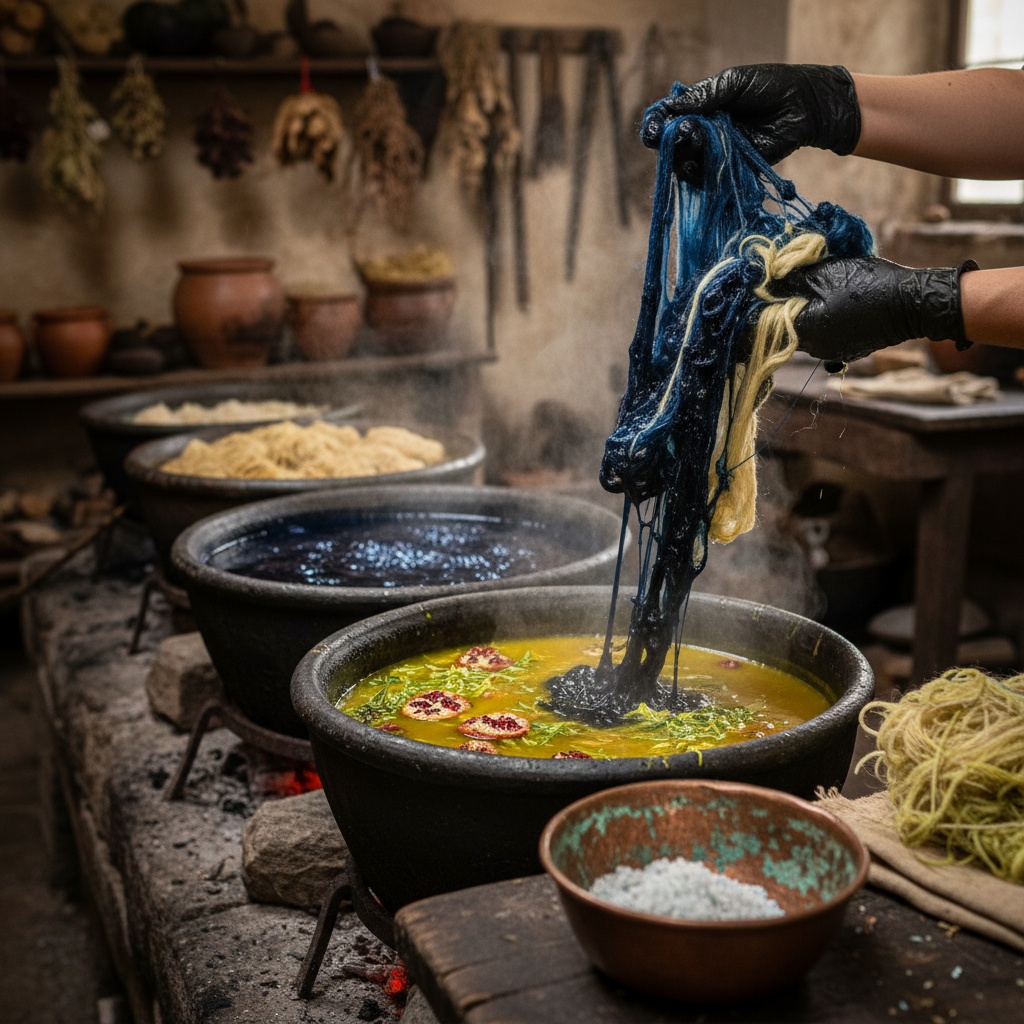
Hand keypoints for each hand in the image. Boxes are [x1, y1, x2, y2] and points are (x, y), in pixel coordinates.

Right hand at [644, 64, 860, 184]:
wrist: (803, 106)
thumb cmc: (771, 86)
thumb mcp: (734, 83)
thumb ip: (704, 97)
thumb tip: (672, 109)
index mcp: (701, 108)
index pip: (669, 119)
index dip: (657, 125)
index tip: (652, 130)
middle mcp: (704, 132)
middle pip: (672, 146)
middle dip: (672, 142)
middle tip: (686, 133)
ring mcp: (716, 153)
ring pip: (685, 165)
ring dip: (686, 158)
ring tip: (700, 144)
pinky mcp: (730, 171)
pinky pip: (707, 180)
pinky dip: (701, 175)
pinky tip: (706, 164)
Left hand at [770, 256, 977, 362]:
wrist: (913, 302)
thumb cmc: (868, 285)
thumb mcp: (825, 274)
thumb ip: (791, 279)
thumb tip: (765, 280)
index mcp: (805, 332)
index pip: (766, 323)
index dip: (760, 303)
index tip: (760, 285)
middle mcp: (815, 349)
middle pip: (784, 327)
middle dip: (782, 304)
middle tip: (785, 280)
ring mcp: (832, 352)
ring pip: (804, 330)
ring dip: (802, 310)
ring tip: (809, 286)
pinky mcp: (847, 348)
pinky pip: (824, 333)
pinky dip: (820, 317)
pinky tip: (829, 298)